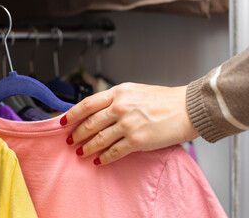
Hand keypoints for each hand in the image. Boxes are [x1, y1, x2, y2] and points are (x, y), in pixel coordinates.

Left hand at [60, 82, 198, 165]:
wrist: (188, 108)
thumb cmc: (163, 99)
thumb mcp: (135, 91)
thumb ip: (115, 99)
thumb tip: (98, 110)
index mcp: (118, 92)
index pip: (87, 104)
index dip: (72, 114)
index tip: (63, 122)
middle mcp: (120, 107)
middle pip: (90, 123)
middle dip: (77, 134)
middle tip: (70, 141)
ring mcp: (128, 124)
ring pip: (99, 139)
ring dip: (87, 148)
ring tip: (80, 153)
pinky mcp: (137, 140)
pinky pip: (114, 152)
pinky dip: (103, 158)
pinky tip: (98, 161)